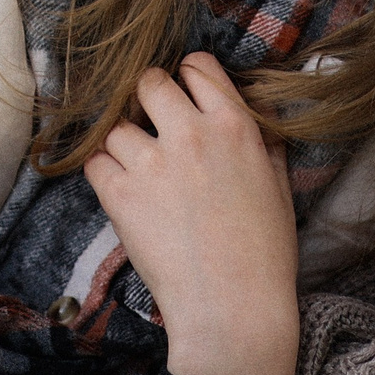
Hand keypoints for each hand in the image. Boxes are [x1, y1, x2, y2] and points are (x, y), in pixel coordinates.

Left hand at [85, 53, 299, 374]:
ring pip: (116, 124)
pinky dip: (103, 172)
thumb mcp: (280, 187)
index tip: (183, 95)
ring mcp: (152, 163)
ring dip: (123, 142)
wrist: (233, 308)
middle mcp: (191, 134)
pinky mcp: (120, 196)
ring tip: (137, 169)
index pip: (197, 67)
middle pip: (148, 82)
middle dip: (147, 100)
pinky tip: (122, 190)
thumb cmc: (264, 255)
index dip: (187, 78)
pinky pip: (94, 162)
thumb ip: (266, 143)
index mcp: (235, 126)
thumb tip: (258, 118)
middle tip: (152, 128)